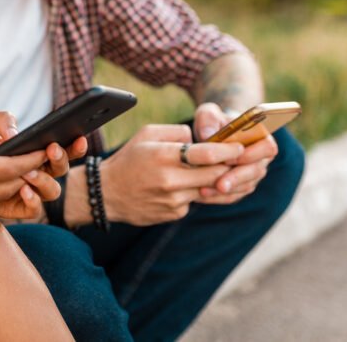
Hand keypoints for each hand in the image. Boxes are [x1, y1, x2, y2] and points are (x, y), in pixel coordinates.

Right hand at [99, 124, 243, 225]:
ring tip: (209, 171)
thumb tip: (201, 138)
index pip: (207, 154)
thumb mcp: (146, 134)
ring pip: (207, 189)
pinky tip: (180, 187)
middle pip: (215, 175)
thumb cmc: (128, 159)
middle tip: (237, 160)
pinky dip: (193, 192)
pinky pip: (194, 201)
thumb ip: (176, 132)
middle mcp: (170, 180)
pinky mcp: (174, 214)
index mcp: (163, 156)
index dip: (229, 151)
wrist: (106, 193)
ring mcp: (173, 200)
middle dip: (229, 167)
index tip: (240, 147)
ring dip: (213, 181)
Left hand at [193, 103, 278, 203]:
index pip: (267, 148)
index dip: (250, 155)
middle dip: (237, 178)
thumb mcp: (208, 114)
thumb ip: (208, 119)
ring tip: (204, 191)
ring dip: (226, 191)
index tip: (229, 158)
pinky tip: (201, 195)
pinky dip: (218, 197)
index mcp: (261, 137)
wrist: (210, 135)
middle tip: (220, 185)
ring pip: (245, 186)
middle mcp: (260, 158)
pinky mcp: (239, 186)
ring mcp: (251, 174)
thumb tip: (208, 134)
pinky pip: (233, 196)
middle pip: (256, 171)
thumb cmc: (212, 122)